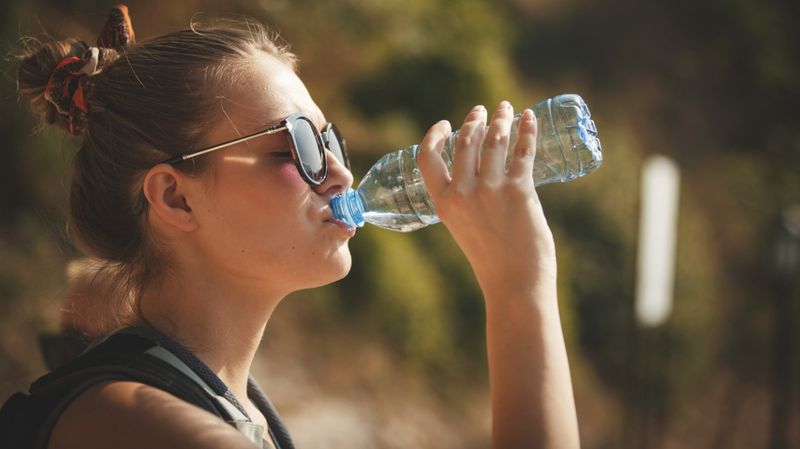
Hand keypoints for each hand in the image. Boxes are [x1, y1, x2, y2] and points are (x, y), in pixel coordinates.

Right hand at [417, 101, 555, 297]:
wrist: (515, 284)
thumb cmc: (493, 259)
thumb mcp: (464, 227)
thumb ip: (465, 199)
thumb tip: (481, 168)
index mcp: (443, 203)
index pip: (428, 158)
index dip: (435, 135)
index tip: (446, 123)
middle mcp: (463, 194)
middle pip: (465, 142)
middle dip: (475, 119)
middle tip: (485, 110)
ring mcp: (490, 191)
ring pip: (494, 141)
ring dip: (501, 119)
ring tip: (506, 109)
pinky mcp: (519, 191)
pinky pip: (523, 151)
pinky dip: (527, 130)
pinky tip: (529, 117)